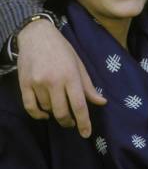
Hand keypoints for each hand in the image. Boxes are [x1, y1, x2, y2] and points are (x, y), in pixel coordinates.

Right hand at [17, 19, 106, 137]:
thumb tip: (102, 102)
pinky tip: (45, 114)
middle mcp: (54, 80)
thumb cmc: (62, 49)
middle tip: (71, 123)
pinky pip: (31, 107)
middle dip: (69, 122)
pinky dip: (38, 115)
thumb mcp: (78, 64)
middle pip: (62, 112)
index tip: (87, 134)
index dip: (84, 122)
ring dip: (54, 113)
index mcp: (71, 75)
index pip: (79, 105)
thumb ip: (88, 85)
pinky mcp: (24, 84)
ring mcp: (37, 83)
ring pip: (47, 109)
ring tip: (59, 107)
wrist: (37, 35)